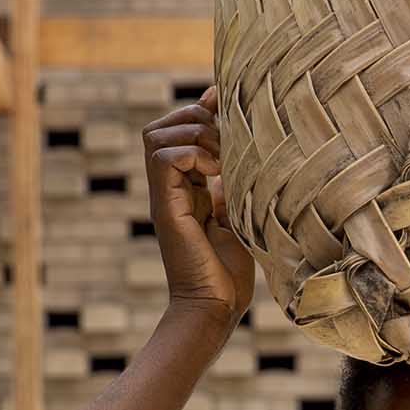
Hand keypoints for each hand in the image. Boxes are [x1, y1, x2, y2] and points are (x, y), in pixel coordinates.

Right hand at [141, 84, 255, 327]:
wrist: (215, 307)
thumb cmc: (231, 272)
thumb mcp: (240, 215)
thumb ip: (237, 184)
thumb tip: (252, 152)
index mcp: (186, 186)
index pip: (179, 130)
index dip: (201, 109)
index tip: (229, 102)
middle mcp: (169, 188)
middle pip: (162, 126)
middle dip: (196, 118)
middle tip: (228, 141)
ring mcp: (164, 197)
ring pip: (157, 135)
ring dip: (195, 135)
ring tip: (224, 158)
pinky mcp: (165, 208)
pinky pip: (164, 158)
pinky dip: (193, 155)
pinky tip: (218, 172)